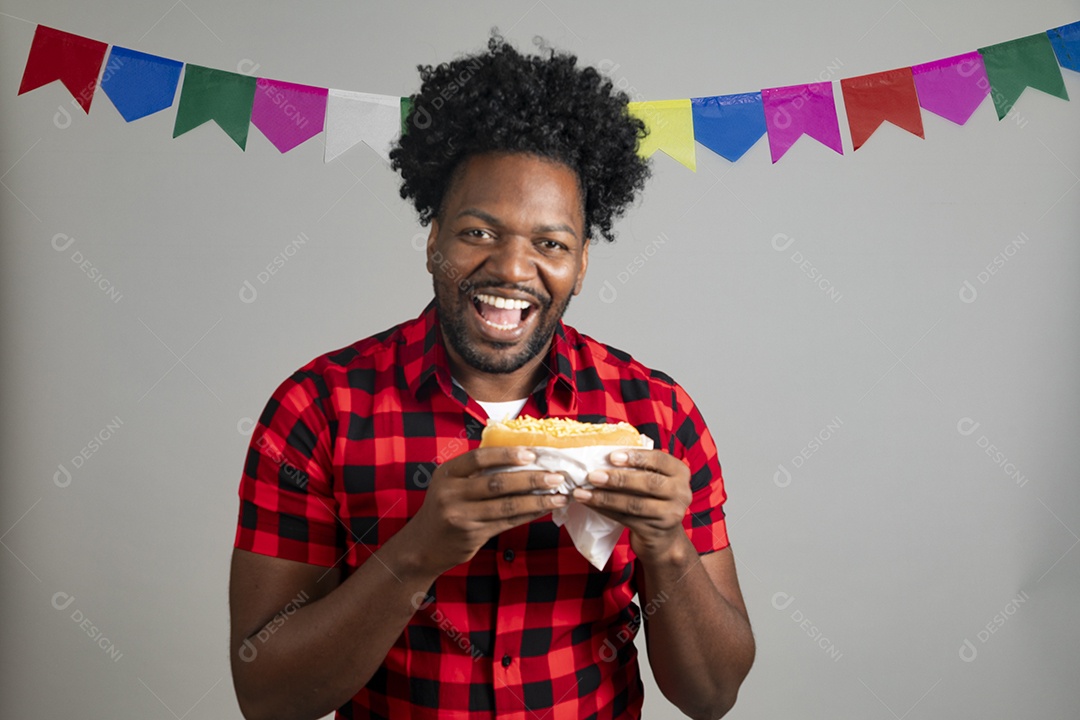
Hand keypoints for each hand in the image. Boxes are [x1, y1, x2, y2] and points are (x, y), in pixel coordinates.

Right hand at [403, 447, 568, 575]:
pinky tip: (544, 509)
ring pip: (507, 505)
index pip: (479, 458)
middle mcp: (452, 494)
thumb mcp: (450, 484)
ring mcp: (462, 516)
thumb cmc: (444, 509)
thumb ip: (476, 472)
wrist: (422, 547)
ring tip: (559, 496)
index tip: (532, 454)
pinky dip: (528, 514)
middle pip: (498, 482)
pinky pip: (507, 522)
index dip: (506, 455)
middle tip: (556, 476)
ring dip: (537, 500)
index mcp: (447, 474)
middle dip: (531, 478)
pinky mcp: (473, 535)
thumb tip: (520, 459)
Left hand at [573, 449, 692, 561]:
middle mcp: (681, 493)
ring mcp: (671, 515)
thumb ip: (639, 467)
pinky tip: (590, 504)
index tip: (611, 456)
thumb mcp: (655, 479)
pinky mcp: (656, 531)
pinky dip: (605, 510)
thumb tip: (601, 452)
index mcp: (680, 472)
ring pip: (634, 504)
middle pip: (648, 483)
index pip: (659, 459)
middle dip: (618, 479)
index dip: (636, 457)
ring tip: (582, 493)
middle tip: (592, 476)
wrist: (664, 537)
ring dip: (605, 498)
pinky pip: (626, 519)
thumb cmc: (653, 498)